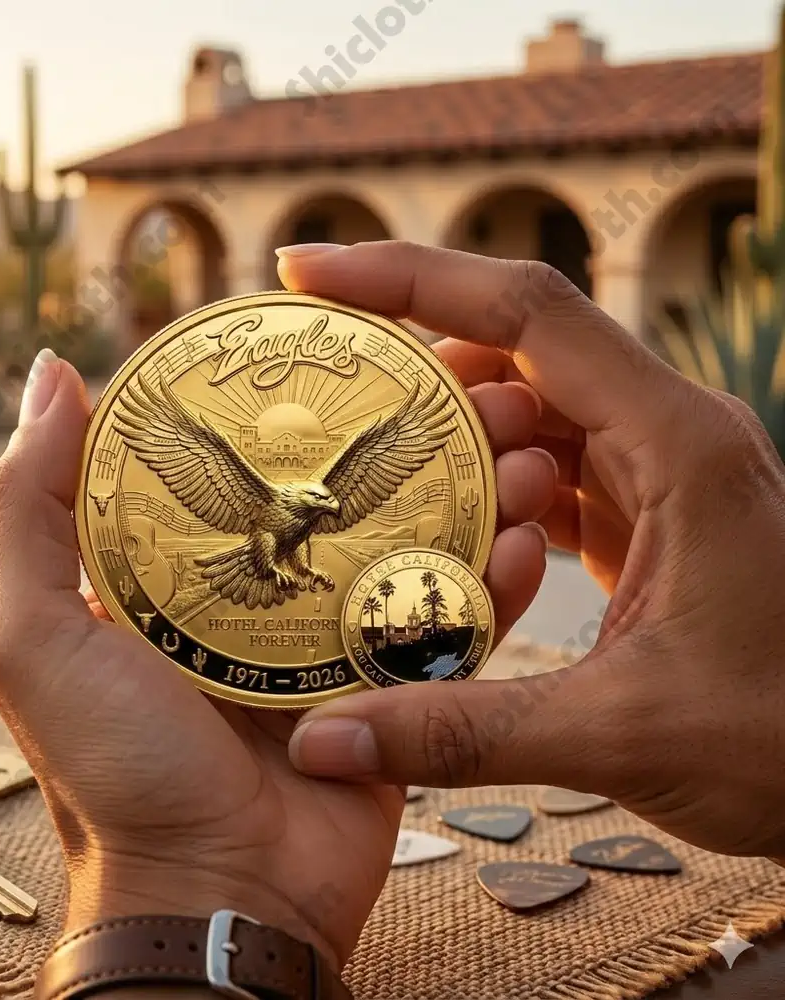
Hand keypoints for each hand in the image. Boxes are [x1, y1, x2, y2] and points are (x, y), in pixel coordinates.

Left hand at [0, 344, 554, 966]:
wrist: (218, 897)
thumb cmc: (114, 771)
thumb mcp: (34, 634)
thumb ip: (28, 509)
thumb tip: (54, 372)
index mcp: (185, 565)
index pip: (243, 455)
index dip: (291, 397)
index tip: (345, 337)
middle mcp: (263, 591)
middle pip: (342, 489)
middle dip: (405, 432)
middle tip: (462, 382)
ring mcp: (333, 638)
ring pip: (410, 543)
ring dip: (468, 490)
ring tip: (517, 441)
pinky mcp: (391, 688)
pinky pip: (446, 623)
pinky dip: (490, 581)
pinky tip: (528, 534)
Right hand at [280, 241, 784, 861]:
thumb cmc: (783, 741)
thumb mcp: (619, 734)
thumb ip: (463, 732)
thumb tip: (326, 744)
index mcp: (678, 445)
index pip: (526, 314)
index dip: (411, 277)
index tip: (313, 273)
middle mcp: (669, 436)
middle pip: (518, 348)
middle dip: (414, 355)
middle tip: (324, 384)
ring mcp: (658, 475)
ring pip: (529, 410)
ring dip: (451, 431)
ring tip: (374, 467)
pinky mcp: (644, 517)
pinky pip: (547, 468)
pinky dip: (484, 481)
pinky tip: (441, 524)